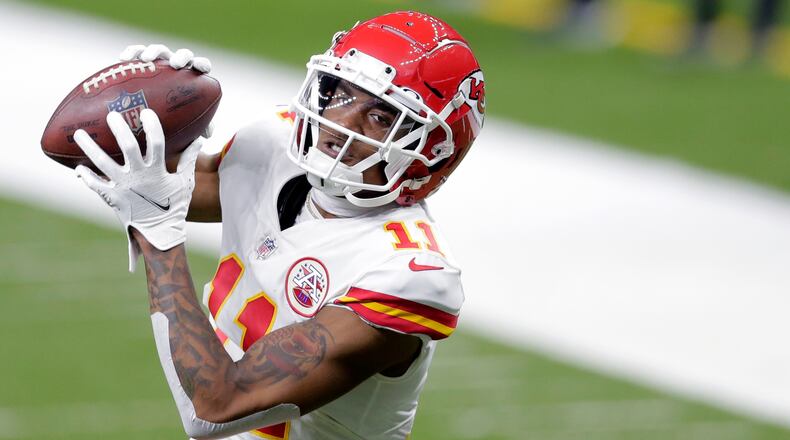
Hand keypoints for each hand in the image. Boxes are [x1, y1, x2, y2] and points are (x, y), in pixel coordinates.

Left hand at [74, 109, 202, 271]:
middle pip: (127, 147)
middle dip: (119, 128)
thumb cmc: (174, 206)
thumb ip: (189, 160)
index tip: (146, 112)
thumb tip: (199, 141)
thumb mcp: (185, 183)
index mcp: (157, 171)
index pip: (157, 143)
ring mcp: (123, 187)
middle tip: (111, 115)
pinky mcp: (112, 197)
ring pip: (102, 163)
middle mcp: (139, 176)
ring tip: (79, 133)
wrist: (159, 233)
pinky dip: (86, 176)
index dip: (152, 126)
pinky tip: (79, 168)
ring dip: (89, 147)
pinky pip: (95, 184)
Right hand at [120, 44, 213, 138]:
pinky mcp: (142, 58)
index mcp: (191, 76)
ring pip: (160, 50)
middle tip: (175, 65)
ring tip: (146, 59)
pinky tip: (123, 59)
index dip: (202, 64)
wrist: (149, 110)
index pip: (201, 65)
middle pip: (183, 54)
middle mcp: (177, 65)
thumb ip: (199, 125)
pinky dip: (132, 52)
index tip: (201, 68)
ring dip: (155, 51)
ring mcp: (160, 60)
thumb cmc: (173, 116)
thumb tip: (207, 134)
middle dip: (181, 57)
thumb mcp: (186, 121)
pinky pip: (137, 51)